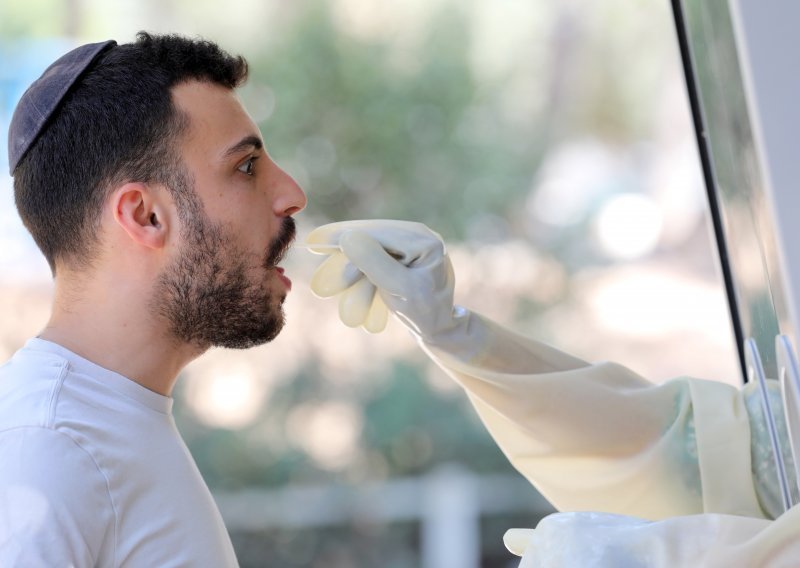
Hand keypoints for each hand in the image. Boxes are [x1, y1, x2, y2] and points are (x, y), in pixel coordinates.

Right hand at [306, 220, 461, 336]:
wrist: (438, 329)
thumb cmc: (423, 313)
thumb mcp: (398, 290)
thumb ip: (374, 263)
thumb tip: (348, 237)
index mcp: (424, 240)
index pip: (376, 233)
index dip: (342, 236)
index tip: (313, 242)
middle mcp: (419, 235)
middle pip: (370, 237)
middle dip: (344, 258)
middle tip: (319, 272)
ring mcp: (411, 242)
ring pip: (368, 248)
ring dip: (352, 272)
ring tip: (338, 295)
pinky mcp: (402, 253)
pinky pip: (373, 257)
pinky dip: (360, 274)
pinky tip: (350, 288)